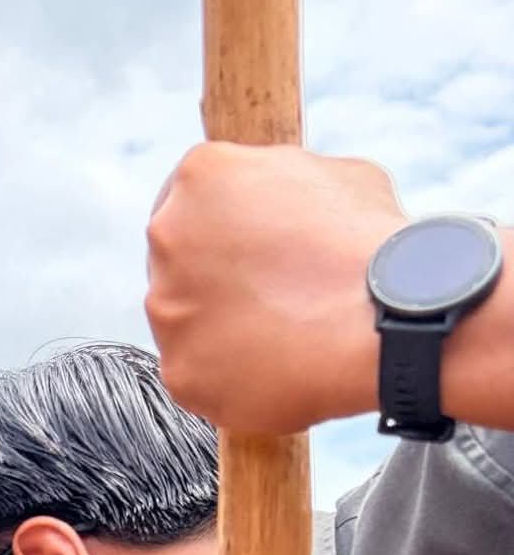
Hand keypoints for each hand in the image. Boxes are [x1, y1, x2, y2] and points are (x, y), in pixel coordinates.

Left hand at [146, 142, 403, 434]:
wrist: (388, 321)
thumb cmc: (373, 244)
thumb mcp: (338, 177)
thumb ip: (284, 184)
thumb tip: (279, 200)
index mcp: (201, 176)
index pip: (195, 200)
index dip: (228, 227)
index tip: (253, 250)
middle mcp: (167, 237)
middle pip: (179, 262)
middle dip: (217, 278)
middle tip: (270, 296)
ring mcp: (167, 309)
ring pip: (185, 321)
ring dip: (222, 329)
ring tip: (282, 336)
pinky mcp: (179, 371)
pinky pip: (200, 375)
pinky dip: (231, 378)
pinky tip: (276, 371)